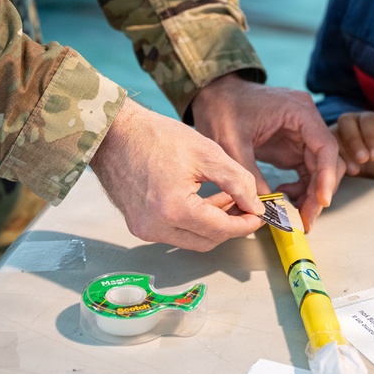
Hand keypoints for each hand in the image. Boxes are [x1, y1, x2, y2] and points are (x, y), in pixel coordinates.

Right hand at [90, 99, 264, 250]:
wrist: (114, 132)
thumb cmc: (155, 136)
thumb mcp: (206, 153)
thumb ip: (238, 182)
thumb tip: (255, 206)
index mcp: (174, 210)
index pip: (221, 230)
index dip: (245, 223)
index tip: (259, 214)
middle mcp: (155, 227)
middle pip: (207, 241)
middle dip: (231, 226)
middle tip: (246, 206)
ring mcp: (143, 229)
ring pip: (192, 239)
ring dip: (213, 223)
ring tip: (227, 197)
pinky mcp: (138, 225)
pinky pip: (174, 232)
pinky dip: (194, 221)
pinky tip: (204, 199)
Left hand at [190, 74, 342, 231]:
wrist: (213, 95)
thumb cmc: (222, 109)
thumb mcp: (231, 143)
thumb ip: (249, 175)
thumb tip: (264, 208)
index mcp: (299, 111)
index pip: (326, 147)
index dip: (327, 177)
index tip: (321, 201)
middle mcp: (307, 121)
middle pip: (328, 161)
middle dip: (319, 192)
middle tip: (306, 219)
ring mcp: (302, 134)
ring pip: (320, 169)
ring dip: (311, 194)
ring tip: (296, 215)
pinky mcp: (293, 146)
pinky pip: (306, 171)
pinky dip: (300, 187)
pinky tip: (283, 196)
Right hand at [332, 111, 373, 179]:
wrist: (372, 176)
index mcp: (370, 119)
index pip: (368, 120)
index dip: (372, 136)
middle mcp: (351, 121)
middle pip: (347, 121)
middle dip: (355, 141)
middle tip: (364, 159)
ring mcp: (336, 132)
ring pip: (334, 134)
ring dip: (344, 151)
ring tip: (355, 169)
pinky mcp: (326, 145)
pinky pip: (325, 148)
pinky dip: (335, 160)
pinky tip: (344, 171)